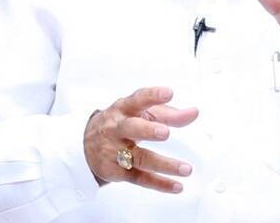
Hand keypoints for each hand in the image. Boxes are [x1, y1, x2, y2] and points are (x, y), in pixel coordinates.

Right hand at [83, 87, 198, 193]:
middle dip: (148, 130)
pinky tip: (177, 186)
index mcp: (124, 109)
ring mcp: (115, 151)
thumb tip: (194, 113)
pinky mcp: (117, 172)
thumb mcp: (142, 113)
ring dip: (164, 164)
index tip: (168, 93)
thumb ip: (169, 113)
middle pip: (131, 128)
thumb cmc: (123, 123)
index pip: (138, 99)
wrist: (85, 145)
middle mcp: (117, 128)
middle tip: (165, 132)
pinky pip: (139, 178)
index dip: (153, 96)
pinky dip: (159, 183)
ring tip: (186, 168)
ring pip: (139, 158)